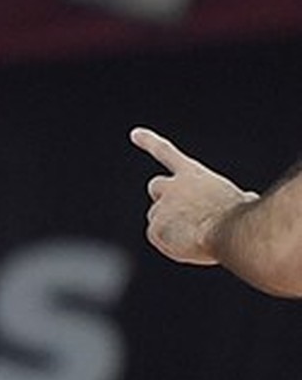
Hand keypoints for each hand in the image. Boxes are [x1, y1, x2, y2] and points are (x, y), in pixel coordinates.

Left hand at [131, 126, 255, 265]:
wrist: (229, 231)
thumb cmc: (240, 216)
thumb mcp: (240, 198)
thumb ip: (231, 195)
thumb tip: (245, 198)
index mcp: (193, 174)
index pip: (165, 153)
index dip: (149, 142)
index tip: (134, 133)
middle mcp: (172, 187)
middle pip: (156, 186)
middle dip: (163, 196)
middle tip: (179, 211)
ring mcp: (160, 208)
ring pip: (157, 217)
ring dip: (170, 223)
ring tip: (194, 234)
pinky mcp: (154, 229)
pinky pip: (158, 238)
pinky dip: (170, 243)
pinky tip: (188, 245)